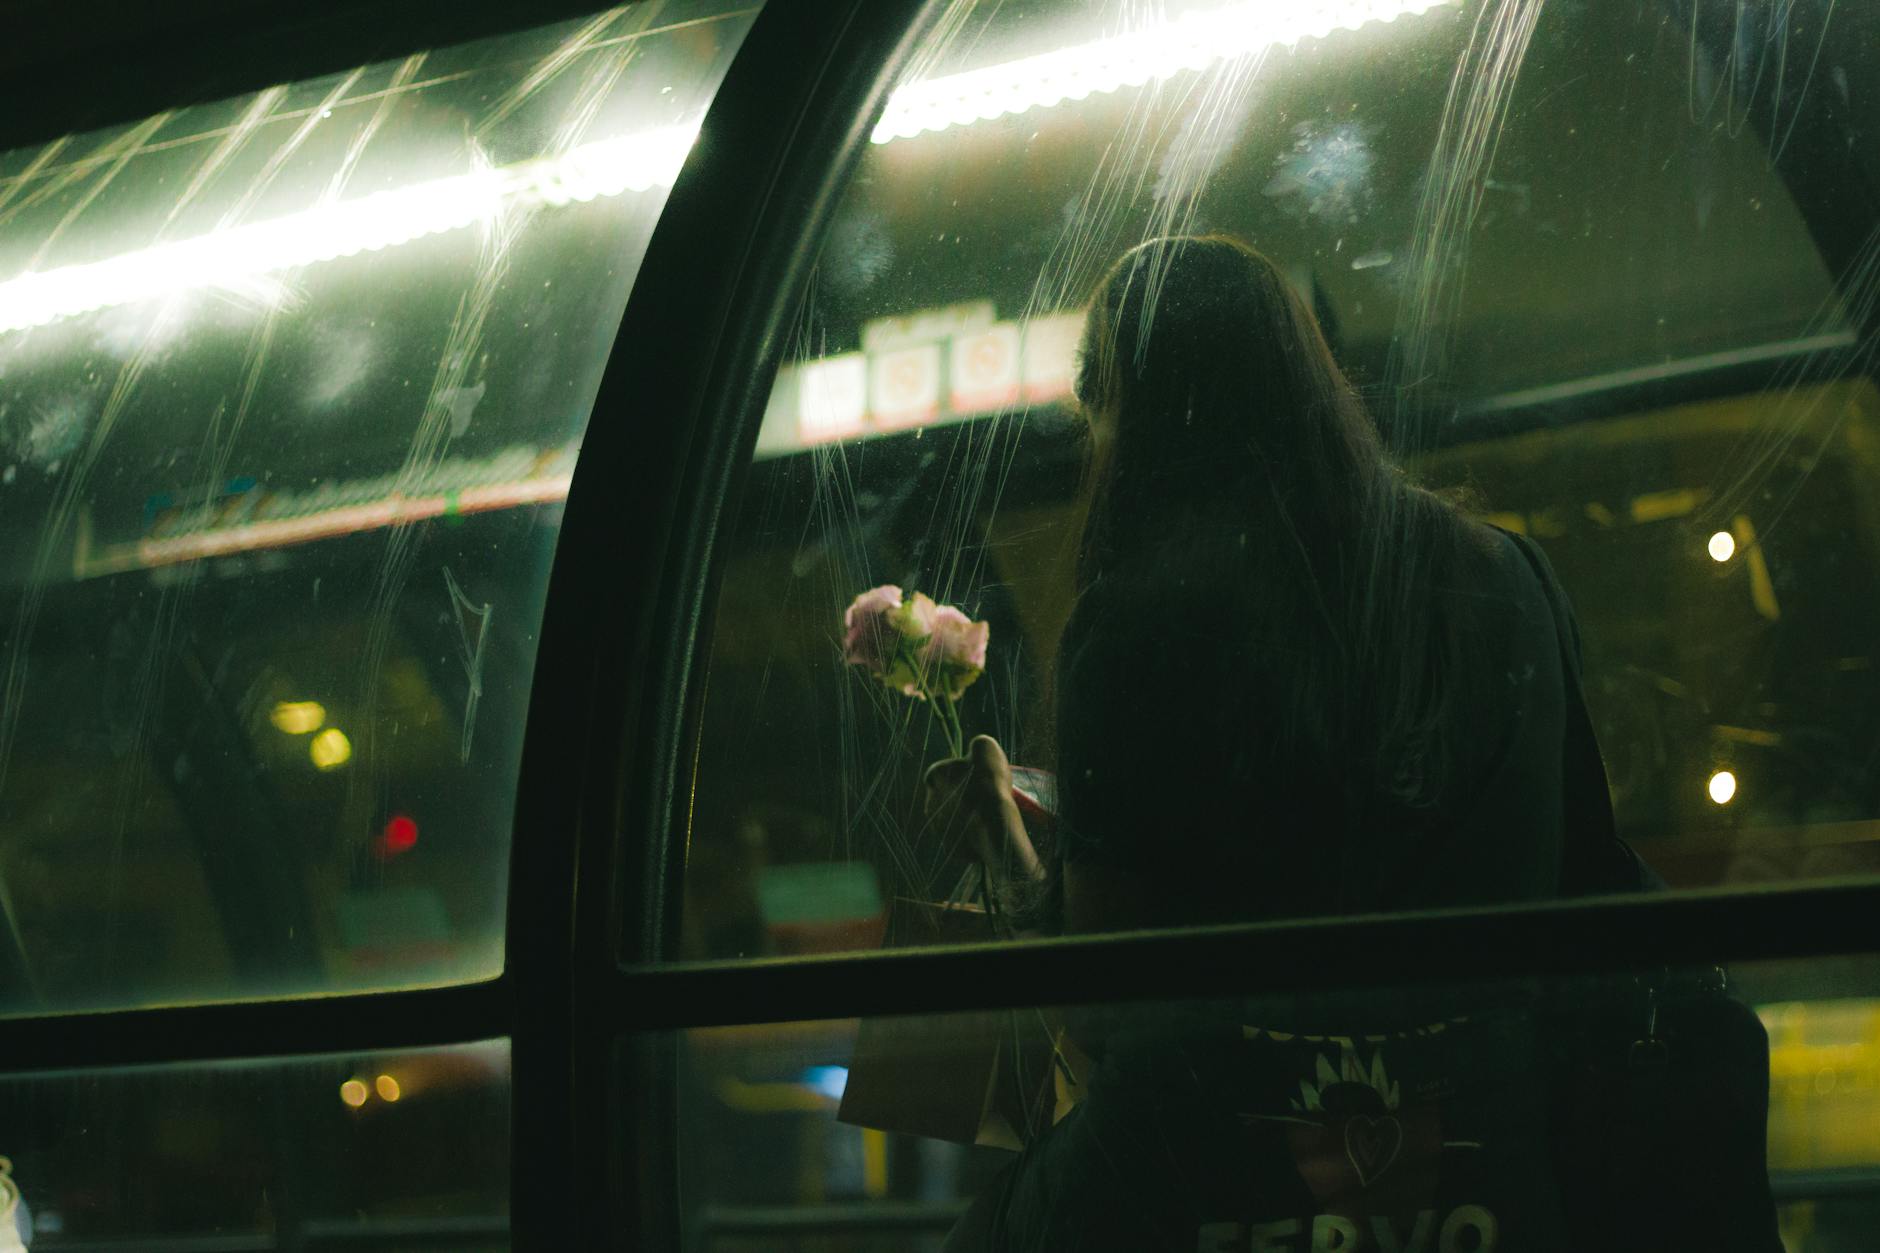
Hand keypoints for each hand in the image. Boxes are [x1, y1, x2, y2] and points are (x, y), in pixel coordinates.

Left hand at [924, 735, 1043, 898]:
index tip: (973, 778)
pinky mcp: (949, 848)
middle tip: (983, 798)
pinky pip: (961, 842)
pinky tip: (987, 833)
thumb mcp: (985, 747)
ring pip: (952, 821)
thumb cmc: (988, 779)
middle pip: (946, 798)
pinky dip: (971, 839)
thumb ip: (976, 747)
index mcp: (934, 775)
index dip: (956, 774)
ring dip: (965, 819)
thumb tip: (976, 750)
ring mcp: (938, 828)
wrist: (993, 819)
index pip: (938, 773)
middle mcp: (930, 802)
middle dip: (960, 798)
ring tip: (987, 816)